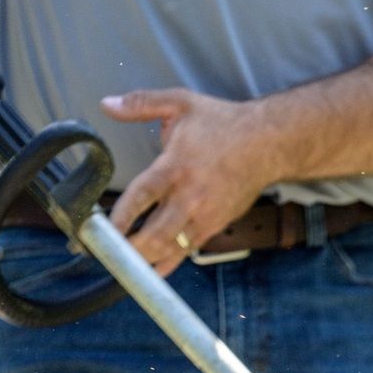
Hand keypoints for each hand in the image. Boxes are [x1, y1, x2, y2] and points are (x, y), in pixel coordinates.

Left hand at [102, 89, 275, 276]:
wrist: (267, 144)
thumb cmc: (223, 123)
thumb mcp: (179, 103)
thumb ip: (140, 104)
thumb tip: (107, 104)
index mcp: (176, 165)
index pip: (143, 194)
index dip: (123, 215)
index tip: (105, 229)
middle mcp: (190, 195)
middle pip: (156, 232)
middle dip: (132, 248)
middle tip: (111, 254)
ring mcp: (205, 214)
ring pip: (172, 247)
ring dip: (148, 259)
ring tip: (126, 265)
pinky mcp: (216, 224)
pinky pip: (189, 249)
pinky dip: (171, 262)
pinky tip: (155, 270)